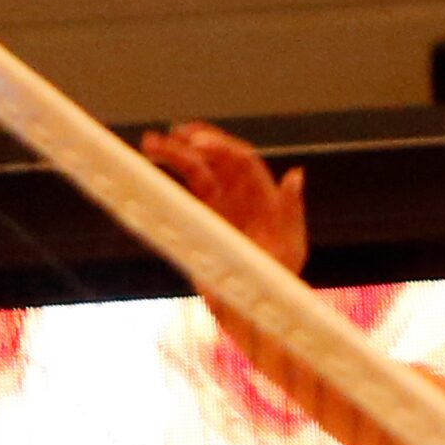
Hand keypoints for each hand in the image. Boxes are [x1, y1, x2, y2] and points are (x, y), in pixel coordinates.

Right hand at [143, 123, 307, 275]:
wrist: (256, 310)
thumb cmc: (279, 280)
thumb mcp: (291, 246)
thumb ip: (291, 210)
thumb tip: (295, 174)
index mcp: (263, 195)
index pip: (242, 161)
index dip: (220, 147)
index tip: (197, 142)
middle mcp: (241, 195)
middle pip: (216, 159)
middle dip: (194, 142)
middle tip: (171, 134)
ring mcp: (220, 206)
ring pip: (196, 171)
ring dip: (174, 154)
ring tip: (149, 143)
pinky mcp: (201, 221)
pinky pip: (183, 194)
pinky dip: (167, 181)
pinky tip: (148, 171)